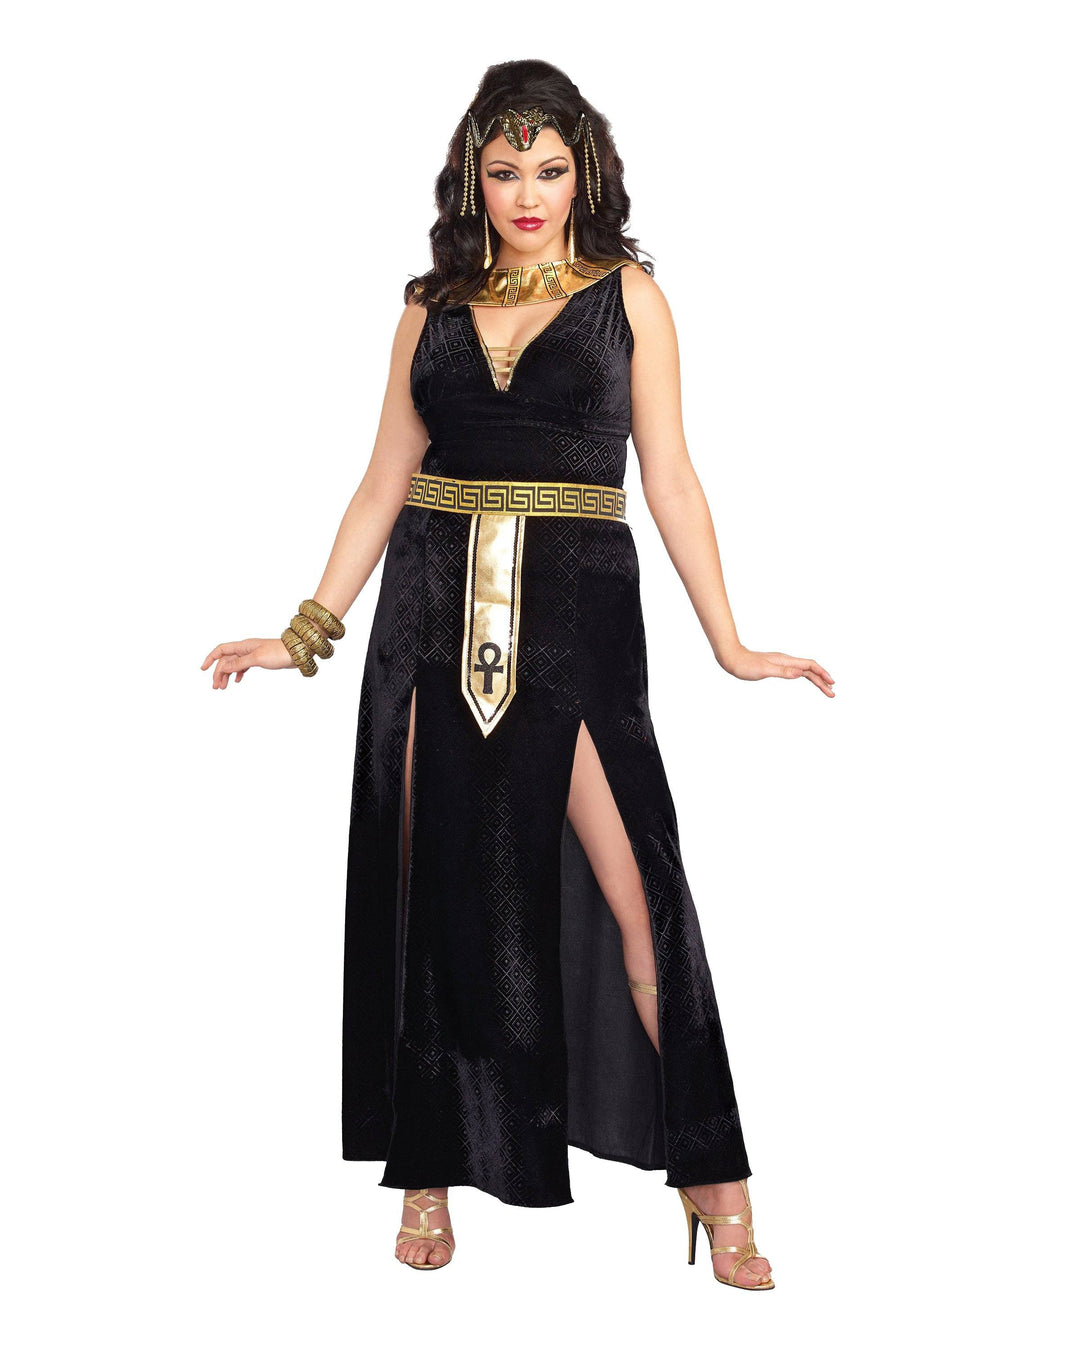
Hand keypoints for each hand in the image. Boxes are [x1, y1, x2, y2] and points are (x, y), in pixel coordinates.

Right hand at [201, 638, 295, 689]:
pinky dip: (239, 673)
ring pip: (234, 664)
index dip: (210, 659)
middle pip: (226, 660)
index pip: (221, 650)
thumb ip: (239, 663)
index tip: (203, 670)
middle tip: (216, 687)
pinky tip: (238, 681)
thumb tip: (224, 667)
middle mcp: (246, 648)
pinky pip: (244, 666)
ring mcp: (253, 654)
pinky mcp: (260, 660)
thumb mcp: (257, 658)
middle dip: (219, 673)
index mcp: (243, 645)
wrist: (298, 652)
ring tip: (223, 688)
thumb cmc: (279, 652)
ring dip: (227, 675)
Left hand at [720, 645, 834, 696]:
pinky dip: (806, 677)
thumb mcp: (764, 670)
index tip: (831, 683)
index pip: (809, 665)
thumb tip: (800, 673)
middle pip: (810, 669)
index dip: (822, 674)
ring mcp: (782, 664)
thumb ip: (782, 671)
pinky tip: (809, 680)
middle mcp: (786, 661)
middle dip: (822, 681)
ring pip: (805, 671)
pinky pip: (797, 672)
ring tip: (826, 689)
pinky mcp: (778, 667)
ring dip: (816, 680)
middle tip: (832, 693)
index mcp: (785, 661)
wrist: (732, 658)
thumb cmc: (745, 665)